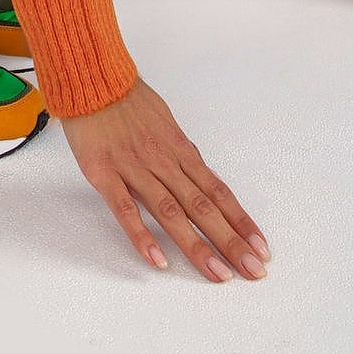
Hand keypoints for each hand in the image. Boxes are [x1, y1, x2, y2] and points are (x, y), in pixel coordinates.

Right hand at [58, 75, 272, 282]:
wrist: (92, 79)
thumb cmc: (128, 101)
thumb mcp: (165, 122)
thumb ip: (181, 153)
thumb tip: (200, 175)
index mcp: (180, 149)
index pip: (217, 190)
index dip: (240, 220)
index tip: (260, 247)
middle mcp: (164, 161)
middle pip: (202, 206)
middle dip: (231, 241)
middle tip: (253, 270)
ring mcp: (135, 168)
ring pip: (171, 212)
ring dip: (197, 246)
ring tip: (218, 274)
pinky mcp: (105, 174)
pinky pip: (126, 209)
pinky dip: (143, 236)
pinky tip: (158, 260)